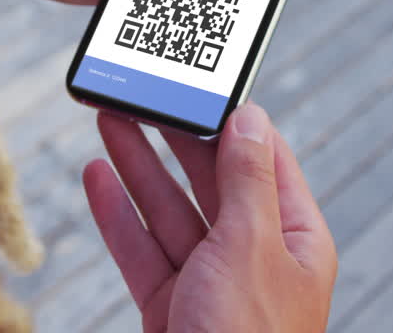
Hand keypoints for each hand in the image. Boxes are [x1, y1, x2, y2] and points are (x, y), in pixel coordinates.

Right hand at [83, 105, 336, 331]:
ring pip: (171, 211)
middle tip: (141, 94)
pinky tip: (98, 179)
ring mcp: (211, 284)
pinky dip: (119, 215)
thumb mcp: (251, 246)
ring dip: (139, 166)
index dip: (232, 119)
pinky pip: (144, 251)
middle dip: (174, 137)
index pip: (265, 159)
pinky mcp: (172, 308)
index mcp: (294, 238)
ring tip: (109, 120)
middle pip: (212, 181)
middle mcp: (255, 257)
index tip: (200, 84)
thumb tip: (251, 117)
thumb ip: (246, 178)